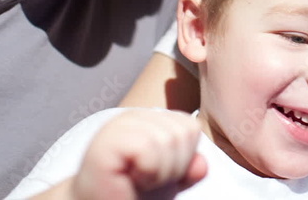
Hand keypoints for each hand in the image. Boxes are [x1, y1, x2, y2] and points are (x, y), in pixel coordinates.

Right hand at [71, 109, 207, 199]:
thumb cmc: (132, 194)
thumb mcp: (170, 181)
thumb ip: (189, 169)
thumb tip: (201, 165)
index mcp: (151, 119)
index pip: (190, 128)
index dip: (183, 160)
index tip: (157, 173)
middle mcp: (134, 116)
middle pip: (182, 133)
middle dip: (172, 167)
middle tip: (145, 179)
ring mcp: (118, 125)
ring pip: (167, 140)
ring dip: (157, 173)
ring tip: (136, 179)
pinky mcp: (106, 140)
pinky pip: (147, 149)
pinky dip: (146, 172)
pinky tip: (127, 179)